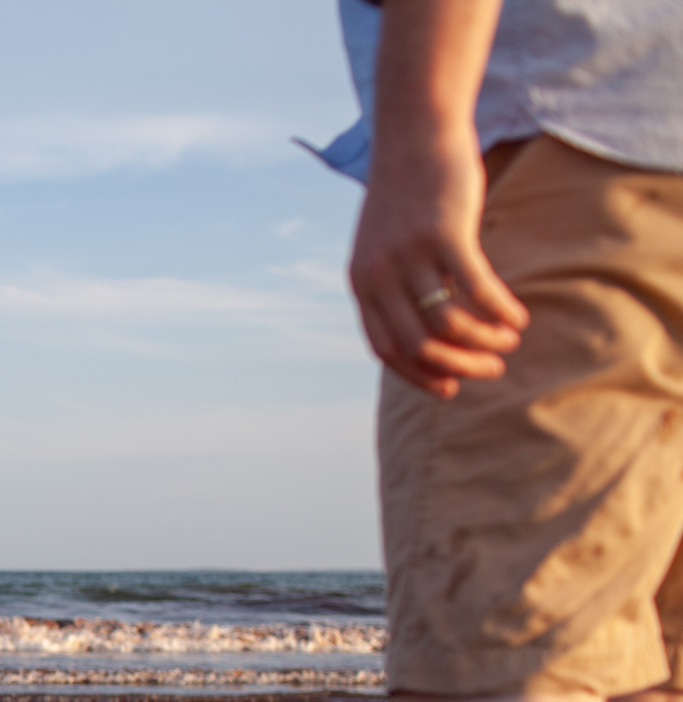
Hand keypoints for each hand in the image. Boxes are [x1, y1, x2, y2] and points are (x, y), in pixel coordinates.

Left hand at [349, 130, 526, 397]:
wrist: (414, 135)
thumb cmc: (407, 196)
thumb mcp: (387, 245)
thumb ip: (397, 285)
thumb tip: (426, 333)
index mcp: (362, 283)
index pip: (386, 349)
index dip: (419, 374)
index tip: (451, 387)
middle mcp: (379, 274)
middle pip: (420, 344)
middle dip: (460, 366)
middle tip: (492, 370)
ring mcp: (409, 254)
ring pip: (448, 323)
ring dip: (484, 341)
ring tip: (508, 341)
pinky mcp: (444, 232)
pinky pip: (476, 288)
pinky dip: (499, 310)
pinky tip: (517, 318)